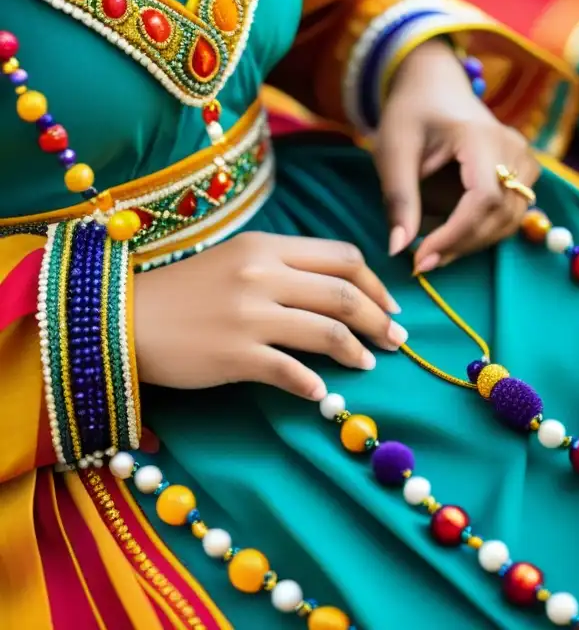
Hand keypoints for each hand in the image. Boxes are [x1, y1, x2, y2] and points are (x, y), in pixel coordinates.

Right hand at [132, 233, 405, 399]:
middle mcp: (262, 275)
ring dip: (357, 351)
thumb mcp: (236, 262)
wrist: (121, 320)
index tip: (389, 305)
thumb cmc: (184, 292)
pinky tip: (321, 393)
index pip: (343, 257)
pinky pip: (291, 371)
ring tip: (368, 364)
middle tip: (396, 340)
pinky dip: (313, 384)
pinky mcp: (234, 355)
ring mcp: (249, 316)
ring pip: (327, 331)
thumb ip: (285, 269)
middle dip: (380, 319)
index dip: (376, 284)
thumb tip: (336, 292)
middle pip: (344, 294)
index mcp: (266, 246)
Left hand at [373, 39, 538, 272]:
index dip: (455, 235)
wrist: (435, 84)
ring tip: (435, 252)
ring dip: (473, 242)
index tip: (421, 258)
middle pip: (501, 214)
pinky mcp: (525, 170)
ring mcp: (524, 159)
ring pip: (510, 219)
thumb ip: (399, 200)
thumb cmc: (411, 113)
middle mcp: (513, 148)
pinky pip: (512, 212)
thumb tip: (398, 250)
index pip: (483, 200)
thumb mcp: (394, 151)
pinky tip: (454, 236)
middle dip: (461, 245)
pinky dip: (485, 231)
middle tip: (422, 262)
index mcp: (481, 137)